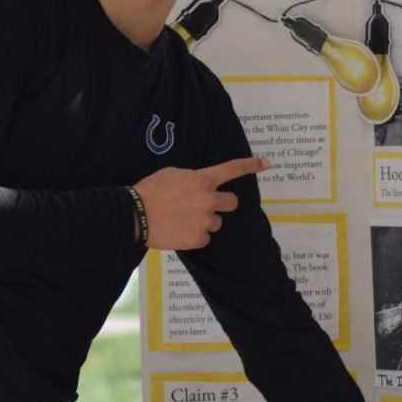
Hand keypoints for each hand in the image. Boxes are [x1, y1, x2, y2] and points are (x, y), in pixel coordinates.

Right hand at [133, 156, 269, 249]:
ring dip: (205, 221)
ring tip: (182, 220)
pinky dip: (195, 236)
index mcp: (203, 180)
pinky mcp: (199, 239)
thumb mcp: (173, 174)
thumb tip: (200, 185)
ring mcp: (206, 220)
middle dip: (222, 204)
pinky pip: (205, 238)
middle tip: (204, 206)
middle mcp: (209, 199)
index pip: (232, 169)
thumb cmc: (150, 191)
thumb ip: (193, 178)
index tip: (266, 163)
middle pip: (232, 203)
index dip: (250, 165)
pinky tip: (179, 230)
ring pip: (217, 222)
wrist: (135, 215)